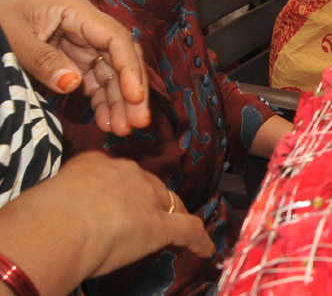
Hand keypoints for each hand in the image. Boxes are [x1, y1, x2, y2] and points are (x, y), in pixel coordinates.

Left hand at [0, 0, 148, 134]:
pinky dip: (102, 103)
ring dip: (119, 102)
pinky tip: (106, 122)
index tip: (134, 97)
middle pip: (120, 58)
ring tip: (122, 130)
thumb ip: (41, 58)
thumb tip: (72, 84)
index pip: (115, 38)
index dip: (129, 68)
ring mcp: (82, 46)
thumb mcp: (11, 35)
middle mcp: (87, 29)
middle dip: (132, 90)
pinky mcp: (73, 62)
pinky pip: (94, 84)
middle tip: (139, 122)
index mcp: (76, 12)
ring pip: (111, 75)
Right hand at [24, 153, 212, 282]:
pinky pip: (186, 230)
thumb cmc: (42, 216)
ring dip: (170, 217)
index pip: (118, 175)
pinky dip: (198, 240)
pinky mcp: (159, 226)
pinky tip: (206, 250)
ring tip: (174, 232)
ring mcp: (146, 199)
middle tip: (139, 221)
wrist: (56, 227)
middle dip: (148, 202)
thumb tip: (65, 215)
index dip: (123, 190)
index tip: (119, 201)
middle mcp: (127, 174)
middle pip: (147, 187)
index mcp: (97, 164)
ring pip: (168, 205)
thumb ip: (68, 198)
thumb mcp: (53, 196)